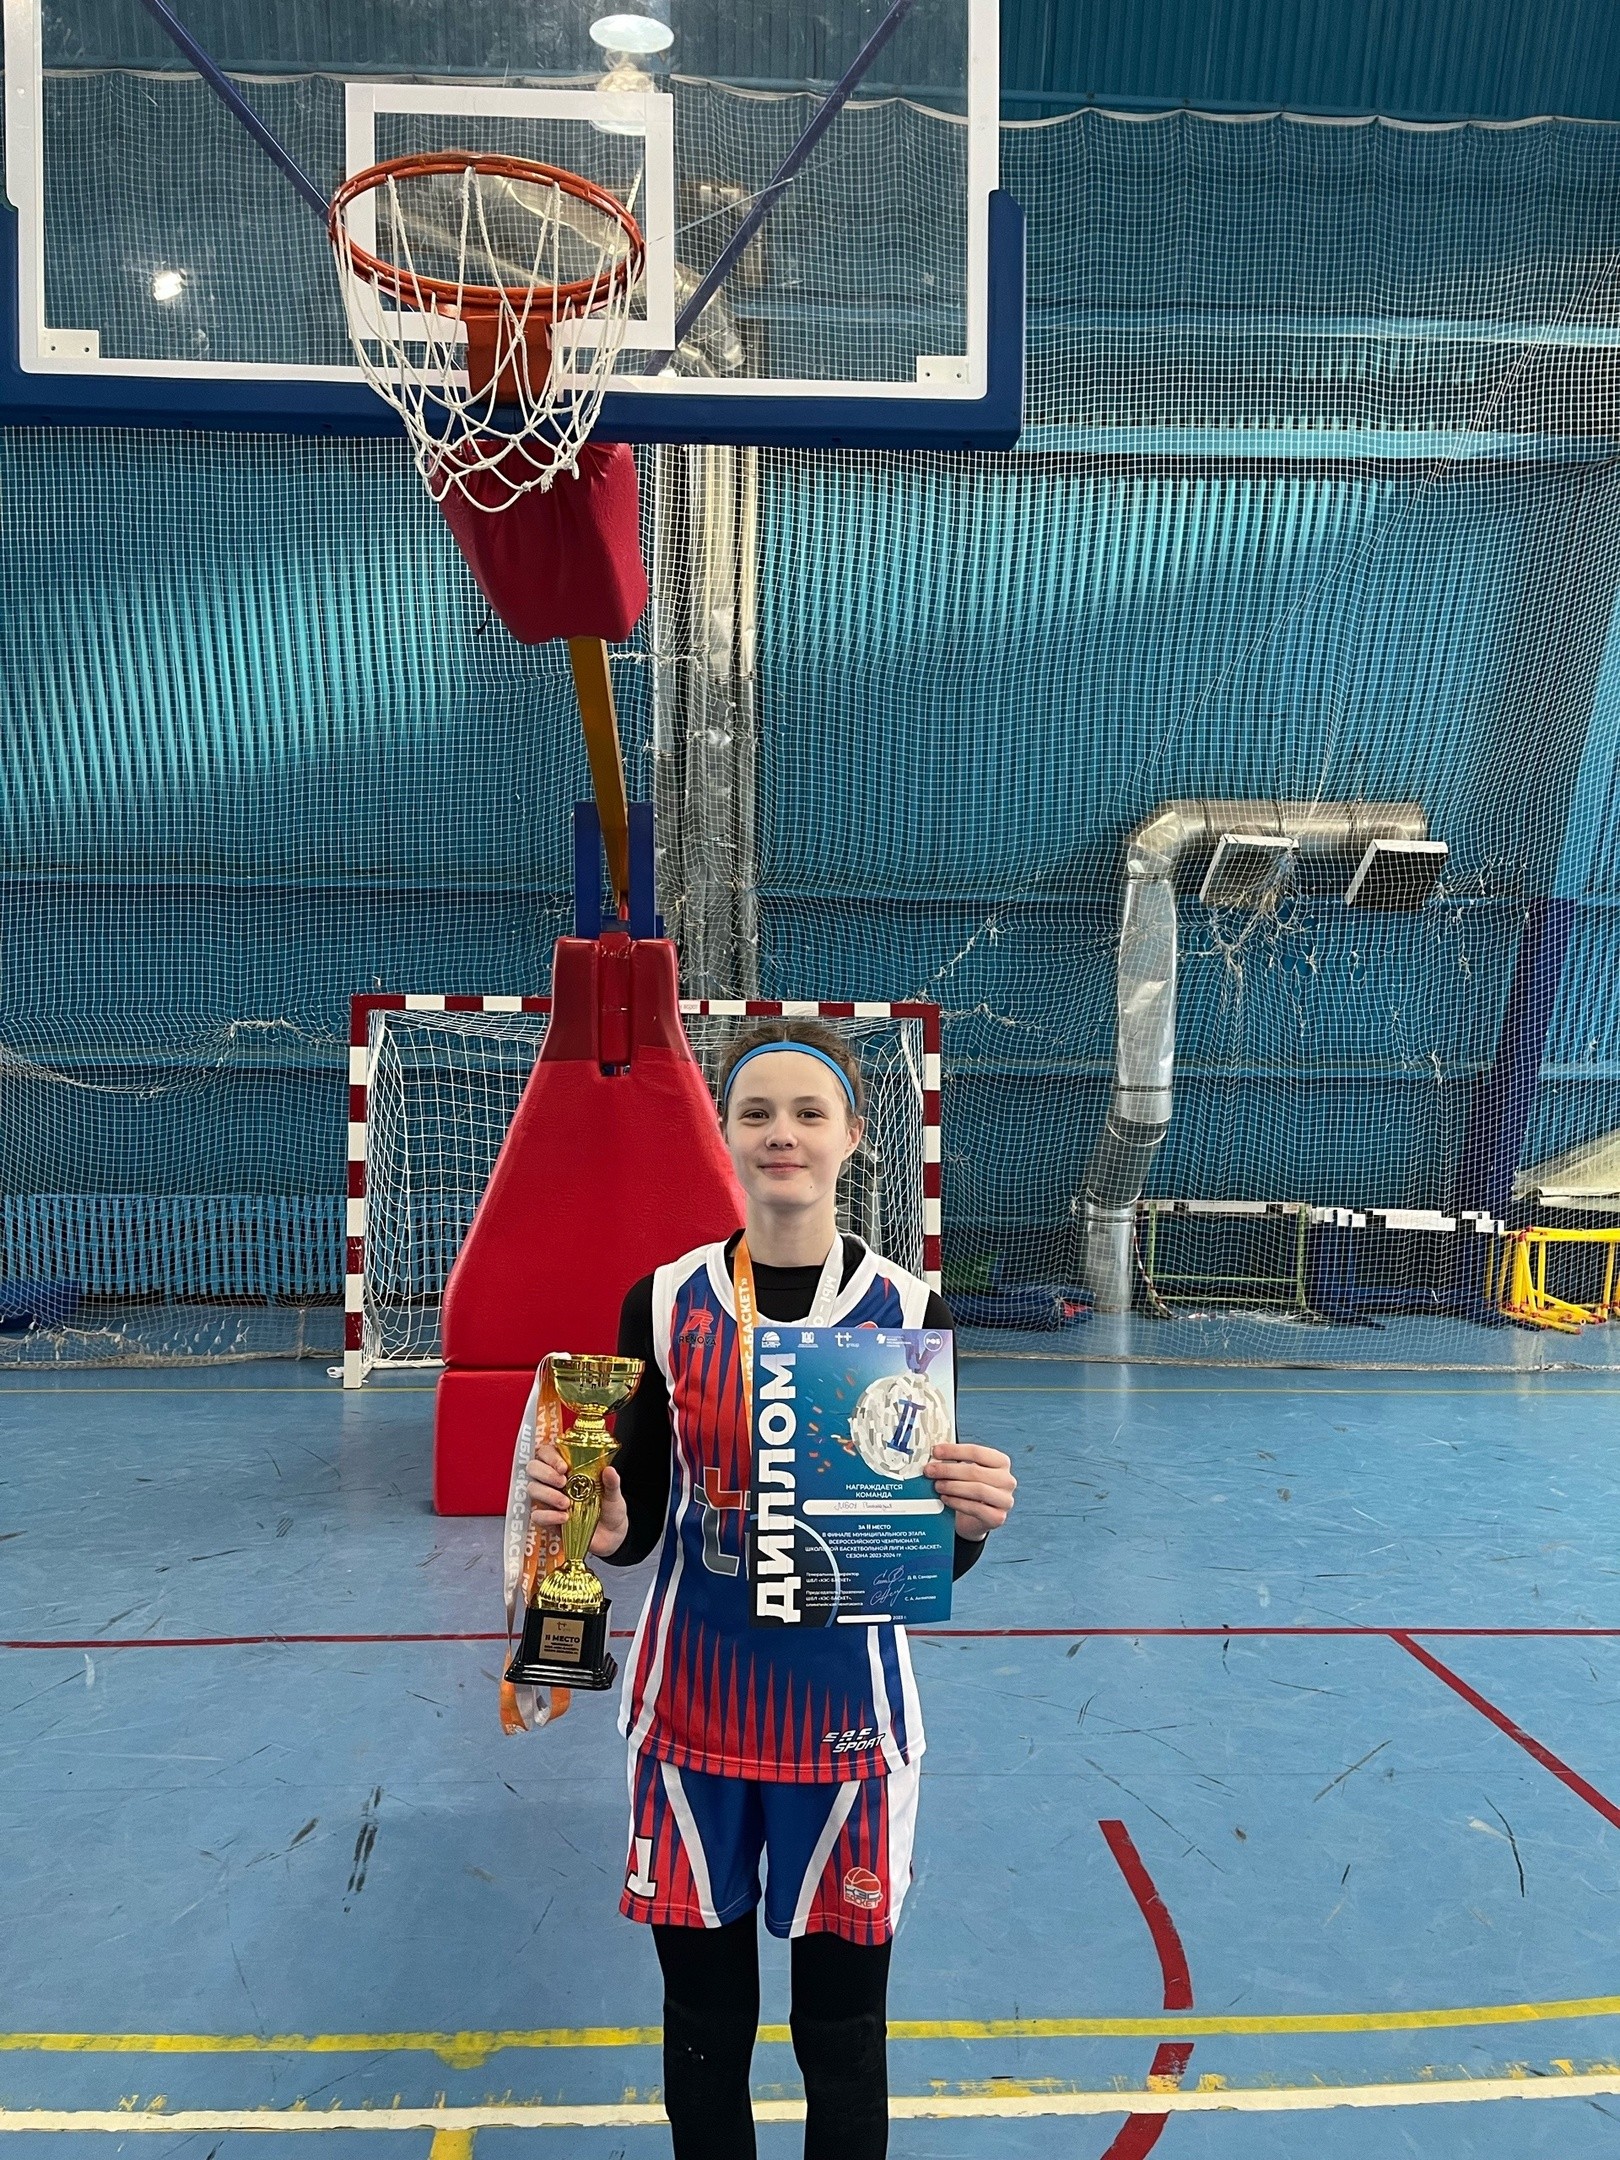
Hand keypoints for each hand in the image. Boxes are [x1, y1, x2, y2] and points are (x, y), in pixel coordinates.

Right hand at [525, 1438, 628, 1558]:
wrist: (611, 1536)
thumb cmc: (609, 1509)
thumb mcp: (614, 1494)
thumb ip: (611, 1483)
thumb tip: (609, 1470)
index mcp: (568, 1468)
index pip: (547, 1452)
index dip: (550, 1456)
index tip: (564, 1467)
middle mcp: (554, 1481)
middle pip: (533, 1468)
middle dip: (545, 1473)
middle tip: (562, 1482)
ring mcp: (548, 1500)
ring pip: (532, 1489)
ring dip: (547, 1494)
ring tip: (566, 1503)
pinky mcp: (548, 1520)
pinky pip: (537, 1516)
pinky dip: (548, 1516)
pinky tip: (564, 1517)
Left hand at [924, 1440, 1014, 1541]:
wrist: (975, 1518)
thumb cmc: (970, 1490)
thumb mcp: (966, 1472)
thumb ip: (955, 1462)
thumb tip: (935, 1456)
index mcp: (1001, 1462)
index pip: (977, 1452)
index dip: (954, 1451)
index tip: (936, 1451)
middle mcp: (1007, 1480)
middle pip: (975, 1471)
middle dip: (948, 1470)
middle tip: (930, 1470)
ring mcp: (1005, 1500)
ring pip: (977, 1489)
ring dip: (953, 1486)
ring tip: (937, 1485)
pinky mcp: (998, 1517)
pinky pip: (976, 1509)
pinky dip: (957, 1502)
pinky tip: (945, 1499)